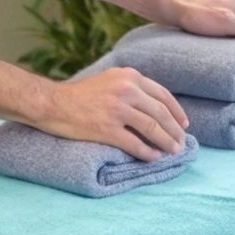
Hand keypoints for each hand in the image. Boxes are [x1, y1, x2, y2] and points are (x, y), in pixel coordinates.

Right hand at [41, 66, 189, 160]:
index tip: (184, 124)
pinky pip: (135, 144)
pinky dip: (147, 153)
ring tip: (173, 152)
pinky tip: (153, 158)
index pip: (162, 95)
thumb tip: (152, 104)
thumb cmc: (77, 94)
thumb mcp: (108, 79)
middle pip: (160, 113)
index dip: (177, 111)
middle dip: (175, 130)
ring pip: (152, 128)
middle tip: (181, 143)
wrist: (51, 103)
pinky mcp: (107, 128)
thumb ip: (129, 86)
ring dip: (166, 142)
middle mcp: (126, 90)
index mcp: (129, 76)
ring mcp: (117, 110)